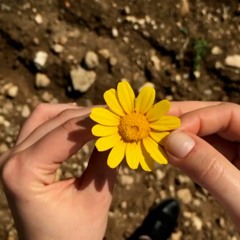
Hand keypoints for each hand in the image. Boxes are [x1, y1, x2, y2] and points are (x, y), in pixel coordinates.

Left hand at [0, 103, 116, 239]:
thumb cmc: (72, 235)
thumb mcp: (95, 200)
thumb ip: (106, 161)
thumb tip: (119, 131)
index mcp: (24, 172)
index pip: (67, 130)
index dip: (97, 118)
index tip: (119, 113)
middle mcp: (12, 158)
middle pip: (57, 119)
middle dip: (90, 115)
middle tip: (116, 115)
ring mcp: (13, 155)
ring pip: (46, 116)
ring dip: (76, 115)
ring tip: (101, 120)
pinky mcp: (20, 155)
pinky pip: (41, 125)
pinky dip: (63, 119)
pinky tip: (81, 124)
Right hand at [165, 101, 239, 230]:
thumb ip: (210, 169)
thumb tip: (172, 142)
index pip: (228, 114)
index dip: (196, 118)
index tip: (169, 133)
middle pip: (214, 119)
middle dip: (183, 120)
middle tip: (155, 123)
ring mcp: (236, 155)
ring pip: (204, 135)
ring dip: (178, 136)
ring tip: (156, 137)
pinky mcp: (223, 168)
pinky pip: (200, 153)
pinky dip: (181, 152)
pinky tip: (166, 152)